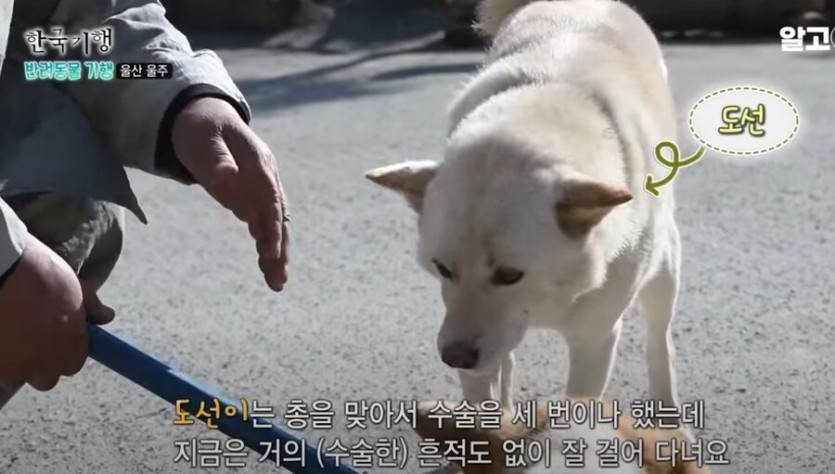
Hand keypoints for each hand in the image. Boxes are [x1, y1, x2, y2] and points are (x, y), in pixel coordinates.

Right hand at [0, 234, 113, 390]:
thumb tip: (106, 316)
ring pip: (17, 372)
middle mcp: (44, 364)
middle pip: (46, 377)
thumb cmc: (36, 273)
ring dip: (17, 358)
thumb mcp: (73, 284)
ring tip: (12, 326)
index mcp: (71, 346)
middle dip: (42, 361)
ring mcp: (14, 369)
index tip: (60, 337)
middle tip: (34, 333)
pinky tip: (0, 328)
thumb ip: (91, 306)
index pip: (74, 364)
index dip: (68, 351)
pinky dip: (0, 353)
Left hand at [172, 97, 288, 290]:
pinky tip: (268, 270)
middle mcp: (266, 177)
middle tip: (277, 278)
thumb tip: (229, 179)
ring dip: (277, 254)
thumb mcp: (202, 138)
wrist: (204, 118)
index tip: (269, 250)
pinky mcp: (252, 199)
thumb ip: (215, 160)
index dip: (272, 223)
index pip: (269, 196)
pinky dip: (267, 248)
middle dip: (280, 247)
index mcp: (258, 160)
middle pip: (280, 216)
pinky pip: (263, 226)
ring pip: (275, 225)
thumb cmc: (200, 127)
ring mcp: (261, 189)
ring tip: (276, 283)